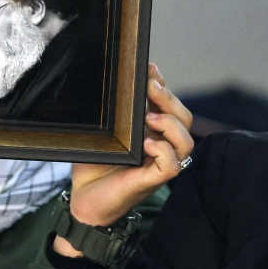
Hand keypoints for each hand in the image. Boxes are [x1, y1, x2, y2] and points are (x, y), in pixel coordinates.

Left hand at [53, 64, 193, 257]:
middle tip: (151, 86)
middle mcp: (160, 147)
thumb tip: (116, 80)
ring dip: (172, 125)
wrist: (81, 200)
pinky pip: (172, 166)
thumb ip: (116, 111)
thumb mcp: (104, 131)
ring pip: (186, 143)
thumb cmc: (93, 165)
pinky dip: (164, 151)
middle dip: (170, 99)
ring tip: (151, 117)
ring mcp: (158, 165)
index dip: (165, 85)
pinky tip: (148, 143)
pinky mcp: (151, 181)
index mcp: (153, 132)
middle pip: (184, 120)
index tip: (150, 68)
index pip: (170, 105)